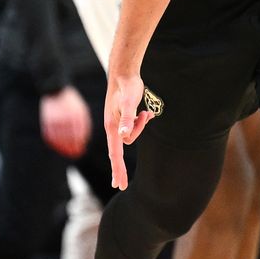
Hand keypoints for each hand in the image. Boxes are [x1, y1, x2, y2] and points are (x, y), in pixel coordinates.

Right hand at [41, 86, 90, 158]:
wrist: (56, 90)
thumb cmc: (71, 103)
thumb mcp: (81, 110)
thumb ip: (83, 124)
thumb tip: (83, 141)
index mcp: (76, 115)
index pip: (80, 133)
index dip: (80, 143)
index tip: (81, 149)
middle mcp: (66, 118)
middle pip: (70, 138)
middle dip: (73, 148)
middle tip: (75, 154)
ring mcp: (56, 119)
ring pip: (60, 138)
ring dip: (63, 148)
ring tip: (67, 152)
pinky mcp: (47, 120)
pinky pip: (50, 135)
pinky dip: (54, 142)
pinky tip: (57, 146)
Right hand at [103, 71, 158, 190]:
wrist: (124, 72)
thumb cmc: (126, 87)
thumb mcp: (128, 104)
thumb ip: (127, 120)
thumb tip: (123, 136)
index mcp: (112, 127)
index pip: (115, 153)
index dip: (117, 169)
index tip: (117, 184)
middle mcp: (113, 127)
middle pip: (120, 150)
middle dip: (120, 167)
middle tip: (120, 186)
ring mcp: (118, 122)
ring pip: (131, 135)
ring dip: (142, 126)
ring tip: (147, 113)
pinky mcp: (124, 116)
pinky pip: (134, 126)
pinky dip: (142, 122)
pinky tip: (147, 113)